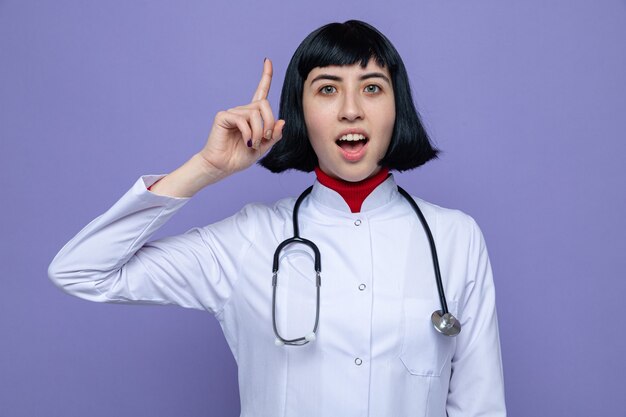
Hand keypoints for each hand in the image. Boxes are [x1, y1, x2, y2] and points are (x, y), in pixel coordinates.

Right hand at [198, 58, 284, 177]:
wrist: (222, 166)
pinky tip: (246, 142)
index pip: (261, 92)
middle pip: (264, 104)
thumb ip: (274, 136)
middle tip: (266, 138)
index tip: (267, 61)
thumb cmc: (239, 157)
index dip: (265, 76)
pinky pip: (242, 120)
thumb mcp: (263, 148)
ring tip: (252, 144)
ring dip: (259, 132)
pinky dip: (248, 133)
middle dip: (269, 122)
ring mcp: (233, 112)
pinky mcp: (224, 116)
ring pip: (255, 114)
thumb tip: (282, 121)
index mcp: (253, 116)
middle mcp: (243, 111)